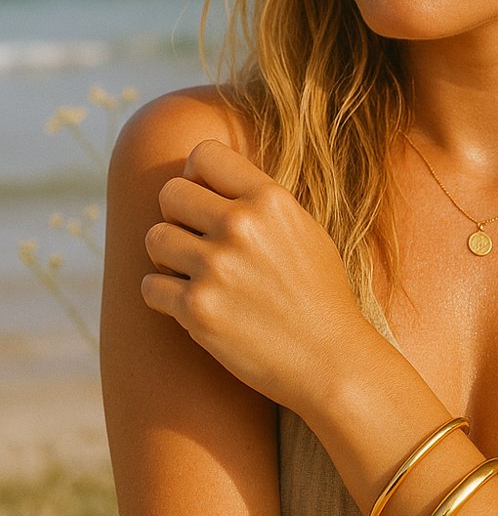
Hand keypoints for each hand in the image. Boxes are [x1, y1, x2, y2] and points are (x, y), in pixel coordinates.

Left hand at [142, 139, 362, 409]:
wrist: (330, 359)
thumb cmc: (319, 294)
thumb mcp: (304, 230)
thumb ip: (260, 201)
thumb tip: (206, 177)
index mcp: (271, 199)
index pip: (205, 155)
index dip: (199, 178)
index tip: (208, 202)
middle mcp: (242, 225)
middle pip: (169, 193)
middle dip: (179, 217)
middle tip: (199, 244)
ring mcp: (217, 267)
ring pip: (154, 238)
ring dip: (168, 258)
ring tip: (198, 275)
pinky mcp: (197, 309)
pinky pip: (150, 286)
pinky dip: (165, 297)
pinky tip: (194, 306)